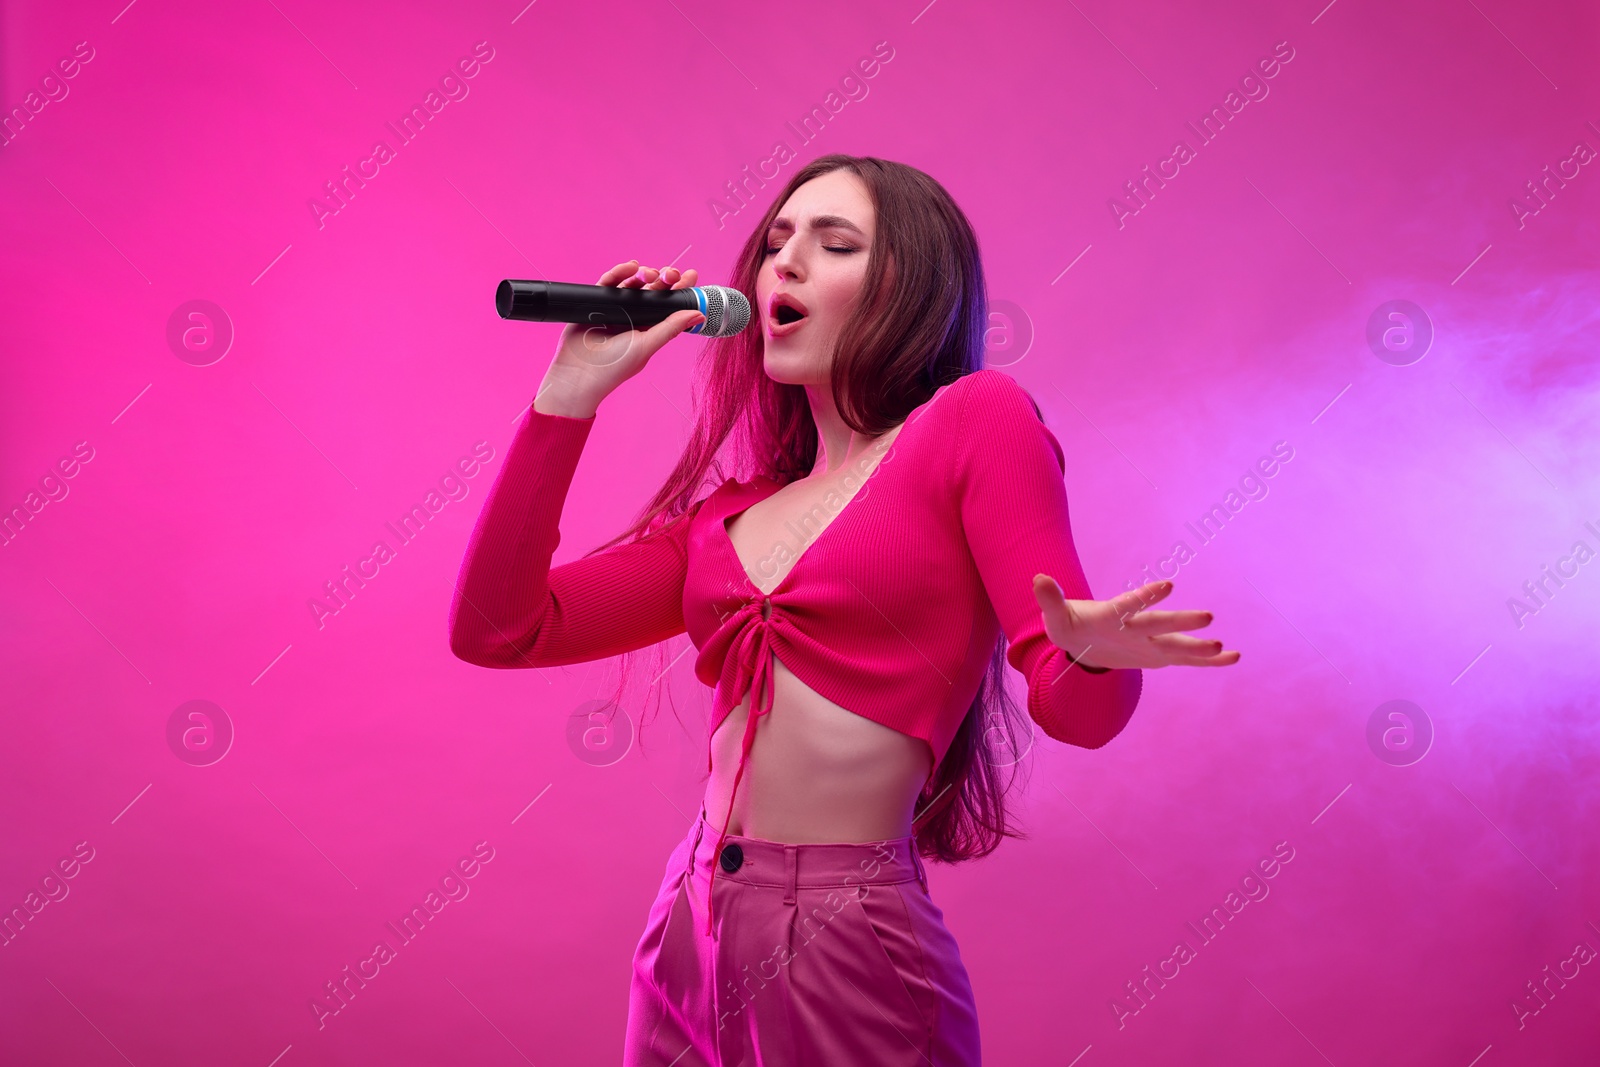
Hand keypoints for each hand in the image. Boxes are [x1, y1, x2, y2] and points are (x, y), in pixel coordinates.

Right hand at [533, 260, 704, 417]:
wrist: (579, 372)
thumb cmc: (615, 365)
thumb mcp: (647, 345)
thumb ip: (671, 327)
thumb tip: (699, 314)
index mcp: (650, 329)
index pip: (669, 306)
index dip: (680, 291)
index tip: (691, 275)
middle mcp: (634, 317)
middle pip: (653, 292)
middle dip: (664, 279)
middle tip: (671, 273)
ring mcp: (616, 309)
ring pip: (633, 284)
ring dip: (644, 274)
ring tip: (649, 273)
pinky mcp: (596, 302)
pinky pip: (610, 283)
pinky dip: (620, 272)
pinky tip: (630, 267)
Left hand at [1031, 576, 1239, 669]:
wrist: (1084, 638)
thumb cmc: (1070, 624)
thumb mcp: (1056, 618)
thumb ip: (1050, 600)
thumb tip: (1038, 578)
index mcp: (1115, 613)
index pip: (1131, 604)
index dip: (1145, 596)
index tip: (1166, 585)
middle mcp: (1138, 625)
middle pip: (1161, 623)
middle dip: (1182, 620)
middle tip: (1207, 616)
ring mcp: (1151, 641)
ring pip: (1178, 643)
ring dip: (1200, 646)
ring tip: (1225, 648)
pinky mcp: (1159, 656)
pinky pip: (1186, 660)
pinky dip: (1209, 660)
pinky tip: (1233, 657)